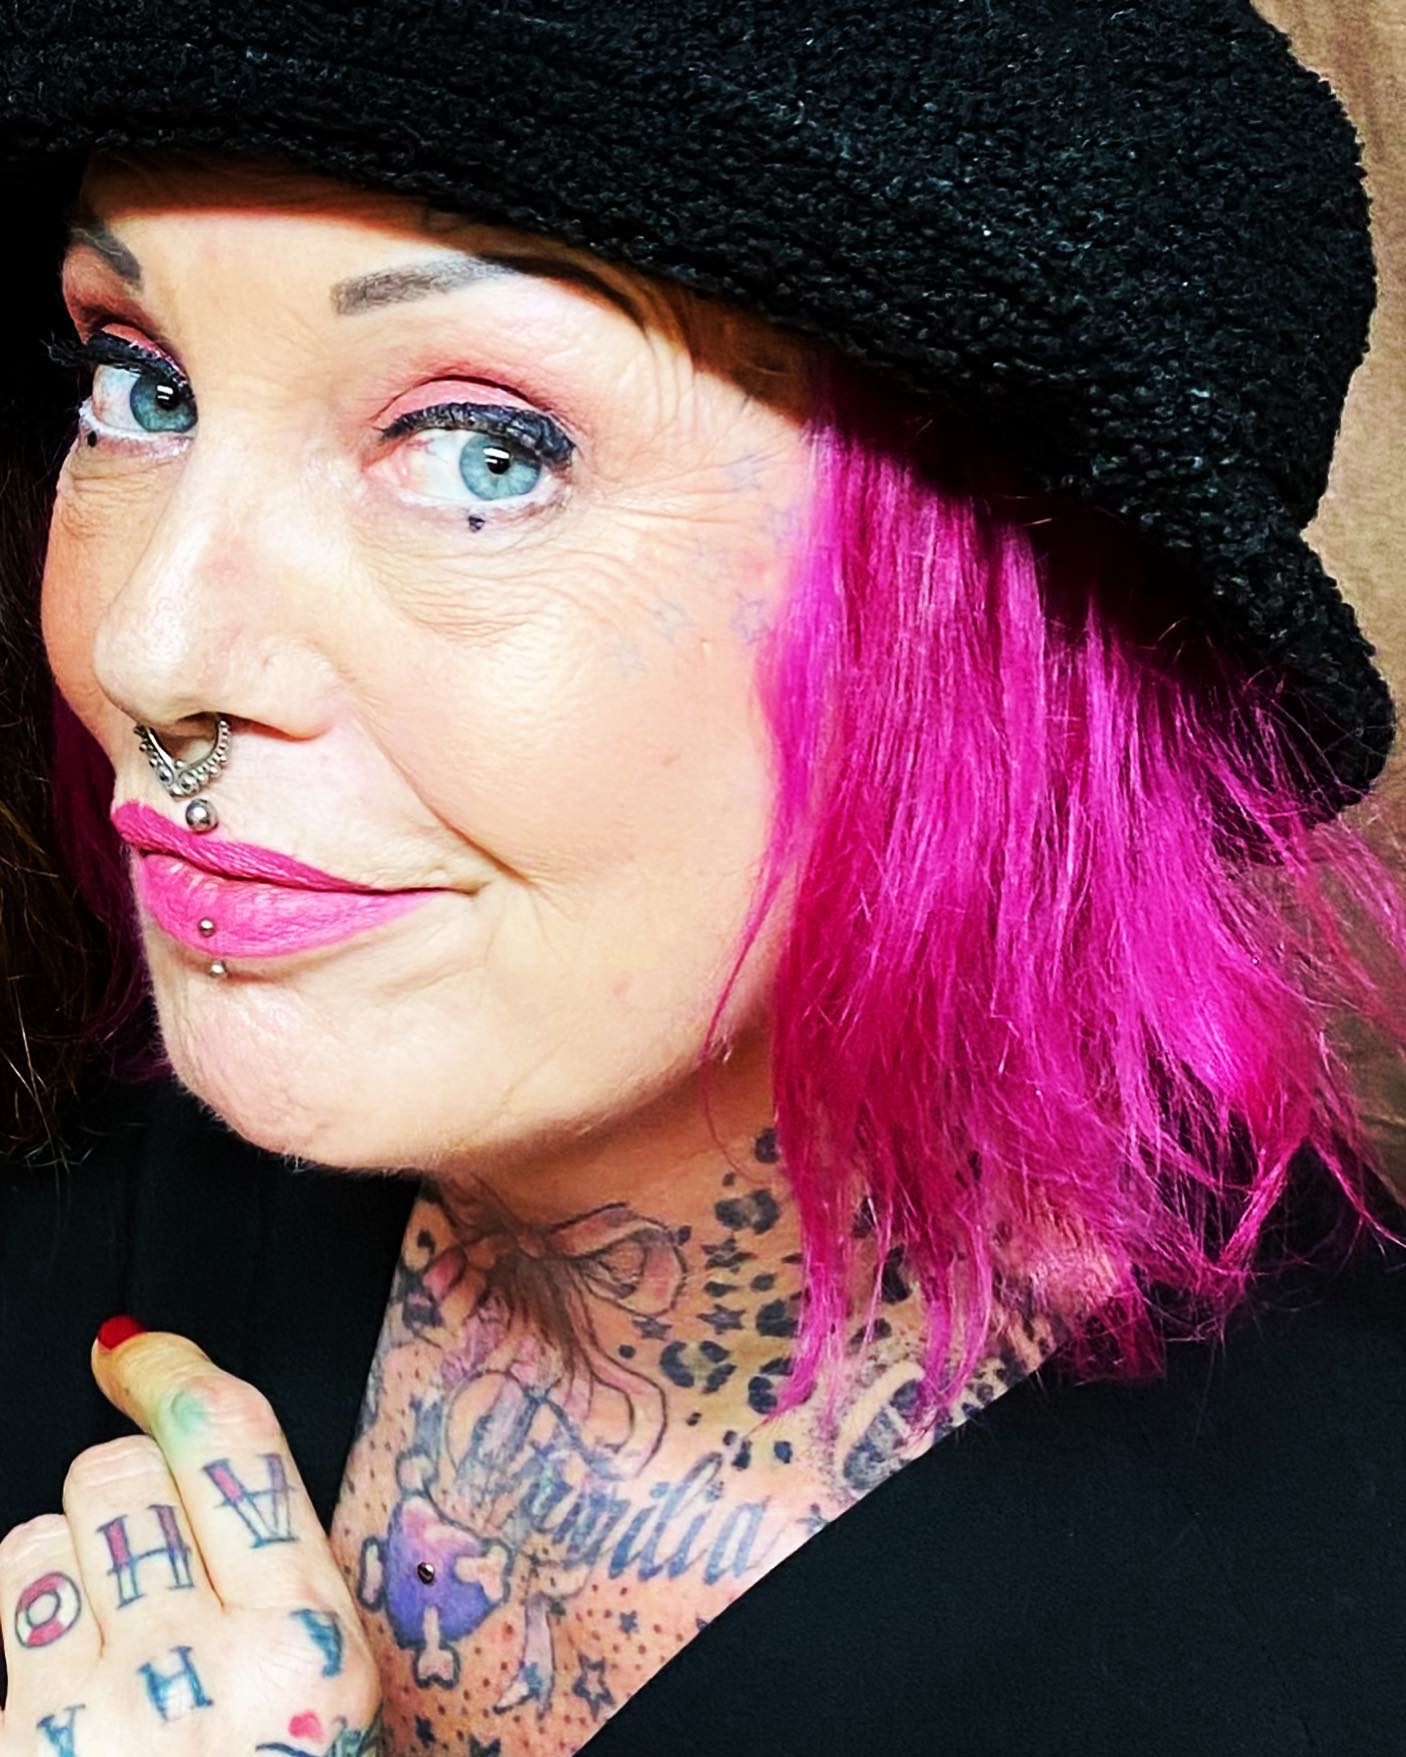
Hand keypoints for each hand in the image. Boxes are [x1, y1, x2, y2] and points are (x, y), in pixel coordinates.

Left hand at [0, 1327, 380, 1755]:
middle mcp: (202, 1672)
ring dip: (67, 1559)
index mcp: (307, 1641)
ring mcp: (89, 1721)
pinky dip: (28, 1624)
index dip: (170, 1365)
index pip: (229, 1436)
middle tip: (147, 1546)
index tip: (136, 1349)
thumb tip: (190, 1419)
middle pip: (118, 1468)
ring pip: (40, 1535)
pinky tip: (68, 1684)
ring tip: (112, 1632)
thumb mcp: (320, 1689)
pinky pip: (1, 1605)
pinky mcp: (12, 1750)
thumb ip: (276, 1561)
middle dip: (122, 1485)